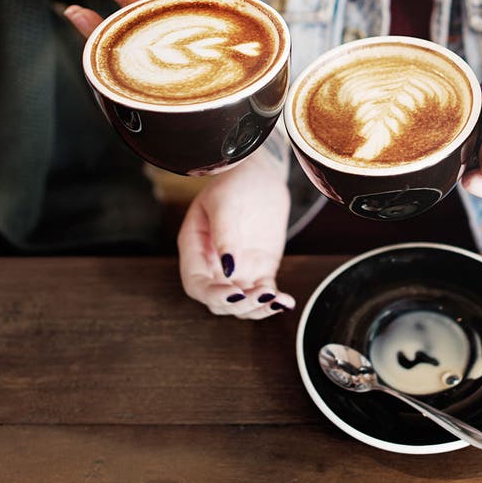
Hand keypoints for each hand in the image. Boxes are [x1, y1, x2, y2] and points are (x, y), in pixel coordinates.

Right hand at [176, 148, 294, 318]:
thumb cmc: (235, 182)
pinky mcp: (260, 269)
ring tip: (277, 299)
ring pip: (242, 304)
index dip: (212, 295)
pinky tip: (286, 302)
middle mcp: (213, 265)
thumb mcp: (225, 202)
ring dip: (258, 308)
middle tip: (261, 294)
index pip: (196, 285)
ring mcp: (238, 270)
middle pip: (219, 301)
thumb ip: (224, 234)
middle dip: (238, 305)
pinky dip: (274, 302)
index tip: (232, 293)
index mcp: (195, 249)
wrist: (261, 174)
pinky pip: (264, 293)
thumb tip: (228, 269)